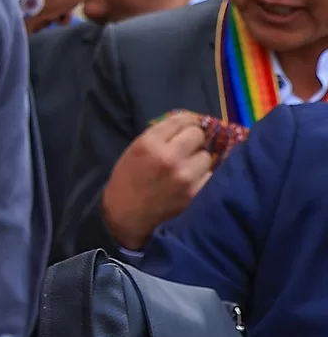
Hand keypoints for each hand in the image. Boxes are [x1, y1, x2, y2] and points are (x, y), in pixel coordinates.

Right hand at [100, 112, 212, 248]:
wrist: (126, 216)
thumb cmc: (128, 180)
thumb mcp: (135, 150)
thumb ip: (159, 135)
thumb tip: (188, 122)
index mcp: (149, 143)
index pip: (182, 120)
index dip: (186, 122)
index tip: (187, 127)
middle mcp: (169, 156)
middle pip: (198, 135)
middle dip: (193, 140)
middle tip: (186, 148)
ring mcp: (185, 176)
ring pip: (206, 156)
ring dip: (198, 160)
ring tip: (187, 168)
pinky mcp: (196, 193)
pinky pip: (209, 175)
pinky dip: (202, 176)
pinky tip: (190, 181)